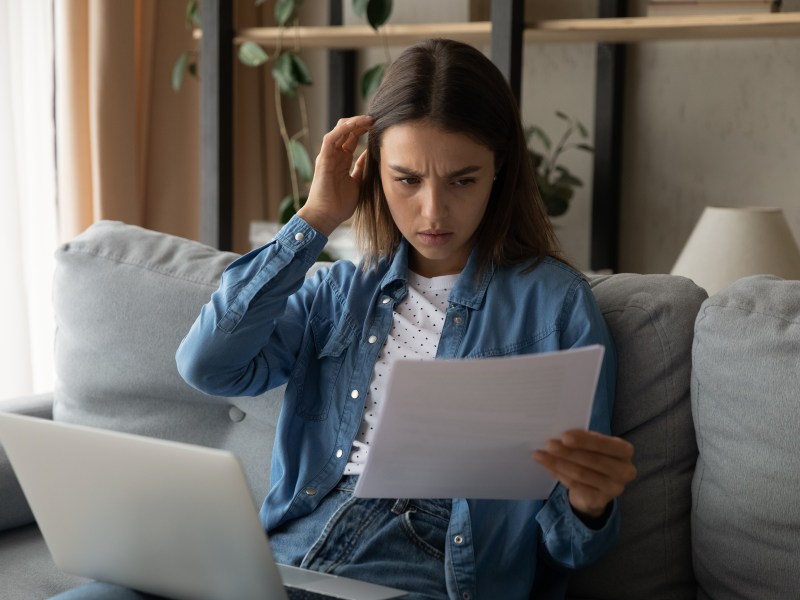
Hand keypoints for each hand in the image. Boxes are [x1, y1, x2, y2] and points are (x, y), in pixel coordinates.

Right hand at [297, 115, 372, 235]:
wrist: (326, 217)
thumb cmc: (339, 205)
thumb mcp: (357, 183)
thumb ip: (361, 168)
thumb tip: (369, 156)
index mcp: (341, 160)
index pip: (352, 138)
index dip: (363, 129)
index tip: (378, 125)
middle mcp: (334, 155)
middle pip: (346, 130)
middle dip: (360, 122)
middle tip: (376, 119)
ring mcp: (328, 156)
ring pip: (339, 130)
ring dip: (354, 122)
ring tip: (369, 119)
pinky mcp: (323, 159)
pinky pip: (331, 138)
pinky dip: (343, 129)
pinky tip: (356, 124)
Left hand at [533, 430, 635, 520]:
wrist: (596, 489)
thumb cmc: (593, 458)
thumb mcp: (593, 447)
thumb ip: (582, 441)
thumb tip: (558, 436)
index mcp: (624, 451)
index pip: (605, 444)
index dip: (584, 440)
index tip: (564, 436)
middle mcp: (624, 470)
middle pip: (593, 460)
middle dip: (568, 452)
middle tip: (548, 445)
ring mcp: (614, 488)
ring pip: (582, 474)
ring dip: (558, 463)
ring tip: (541, 455)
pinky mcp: (600, 500)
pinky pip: (576, 486)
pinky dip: (559, 474)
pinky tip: (548, 467)